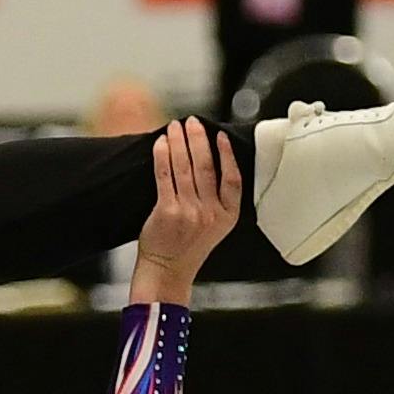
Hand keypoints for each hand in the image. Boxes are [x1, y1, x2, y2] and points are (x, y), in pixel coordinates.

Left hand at [132, 114, 238, 293]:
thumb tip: (206, 158)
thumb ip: (215, 199)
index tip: (220, 135)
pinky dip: (163, 156)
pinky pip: (165, 175)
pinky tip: (161, 143)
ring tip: (175, 126)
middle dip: (198, 139)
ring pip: (185, 167)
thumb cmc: (187, 246)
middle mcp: (210, 213)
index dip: (227, 154)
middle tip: (192, 122)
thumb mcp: (214, 226)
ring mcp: (189, 212)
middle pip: (206, 166)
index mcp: (227, 216)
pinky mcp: (167, 211)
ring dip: (179, 142)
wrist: (167, 271)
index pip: (232, 178)